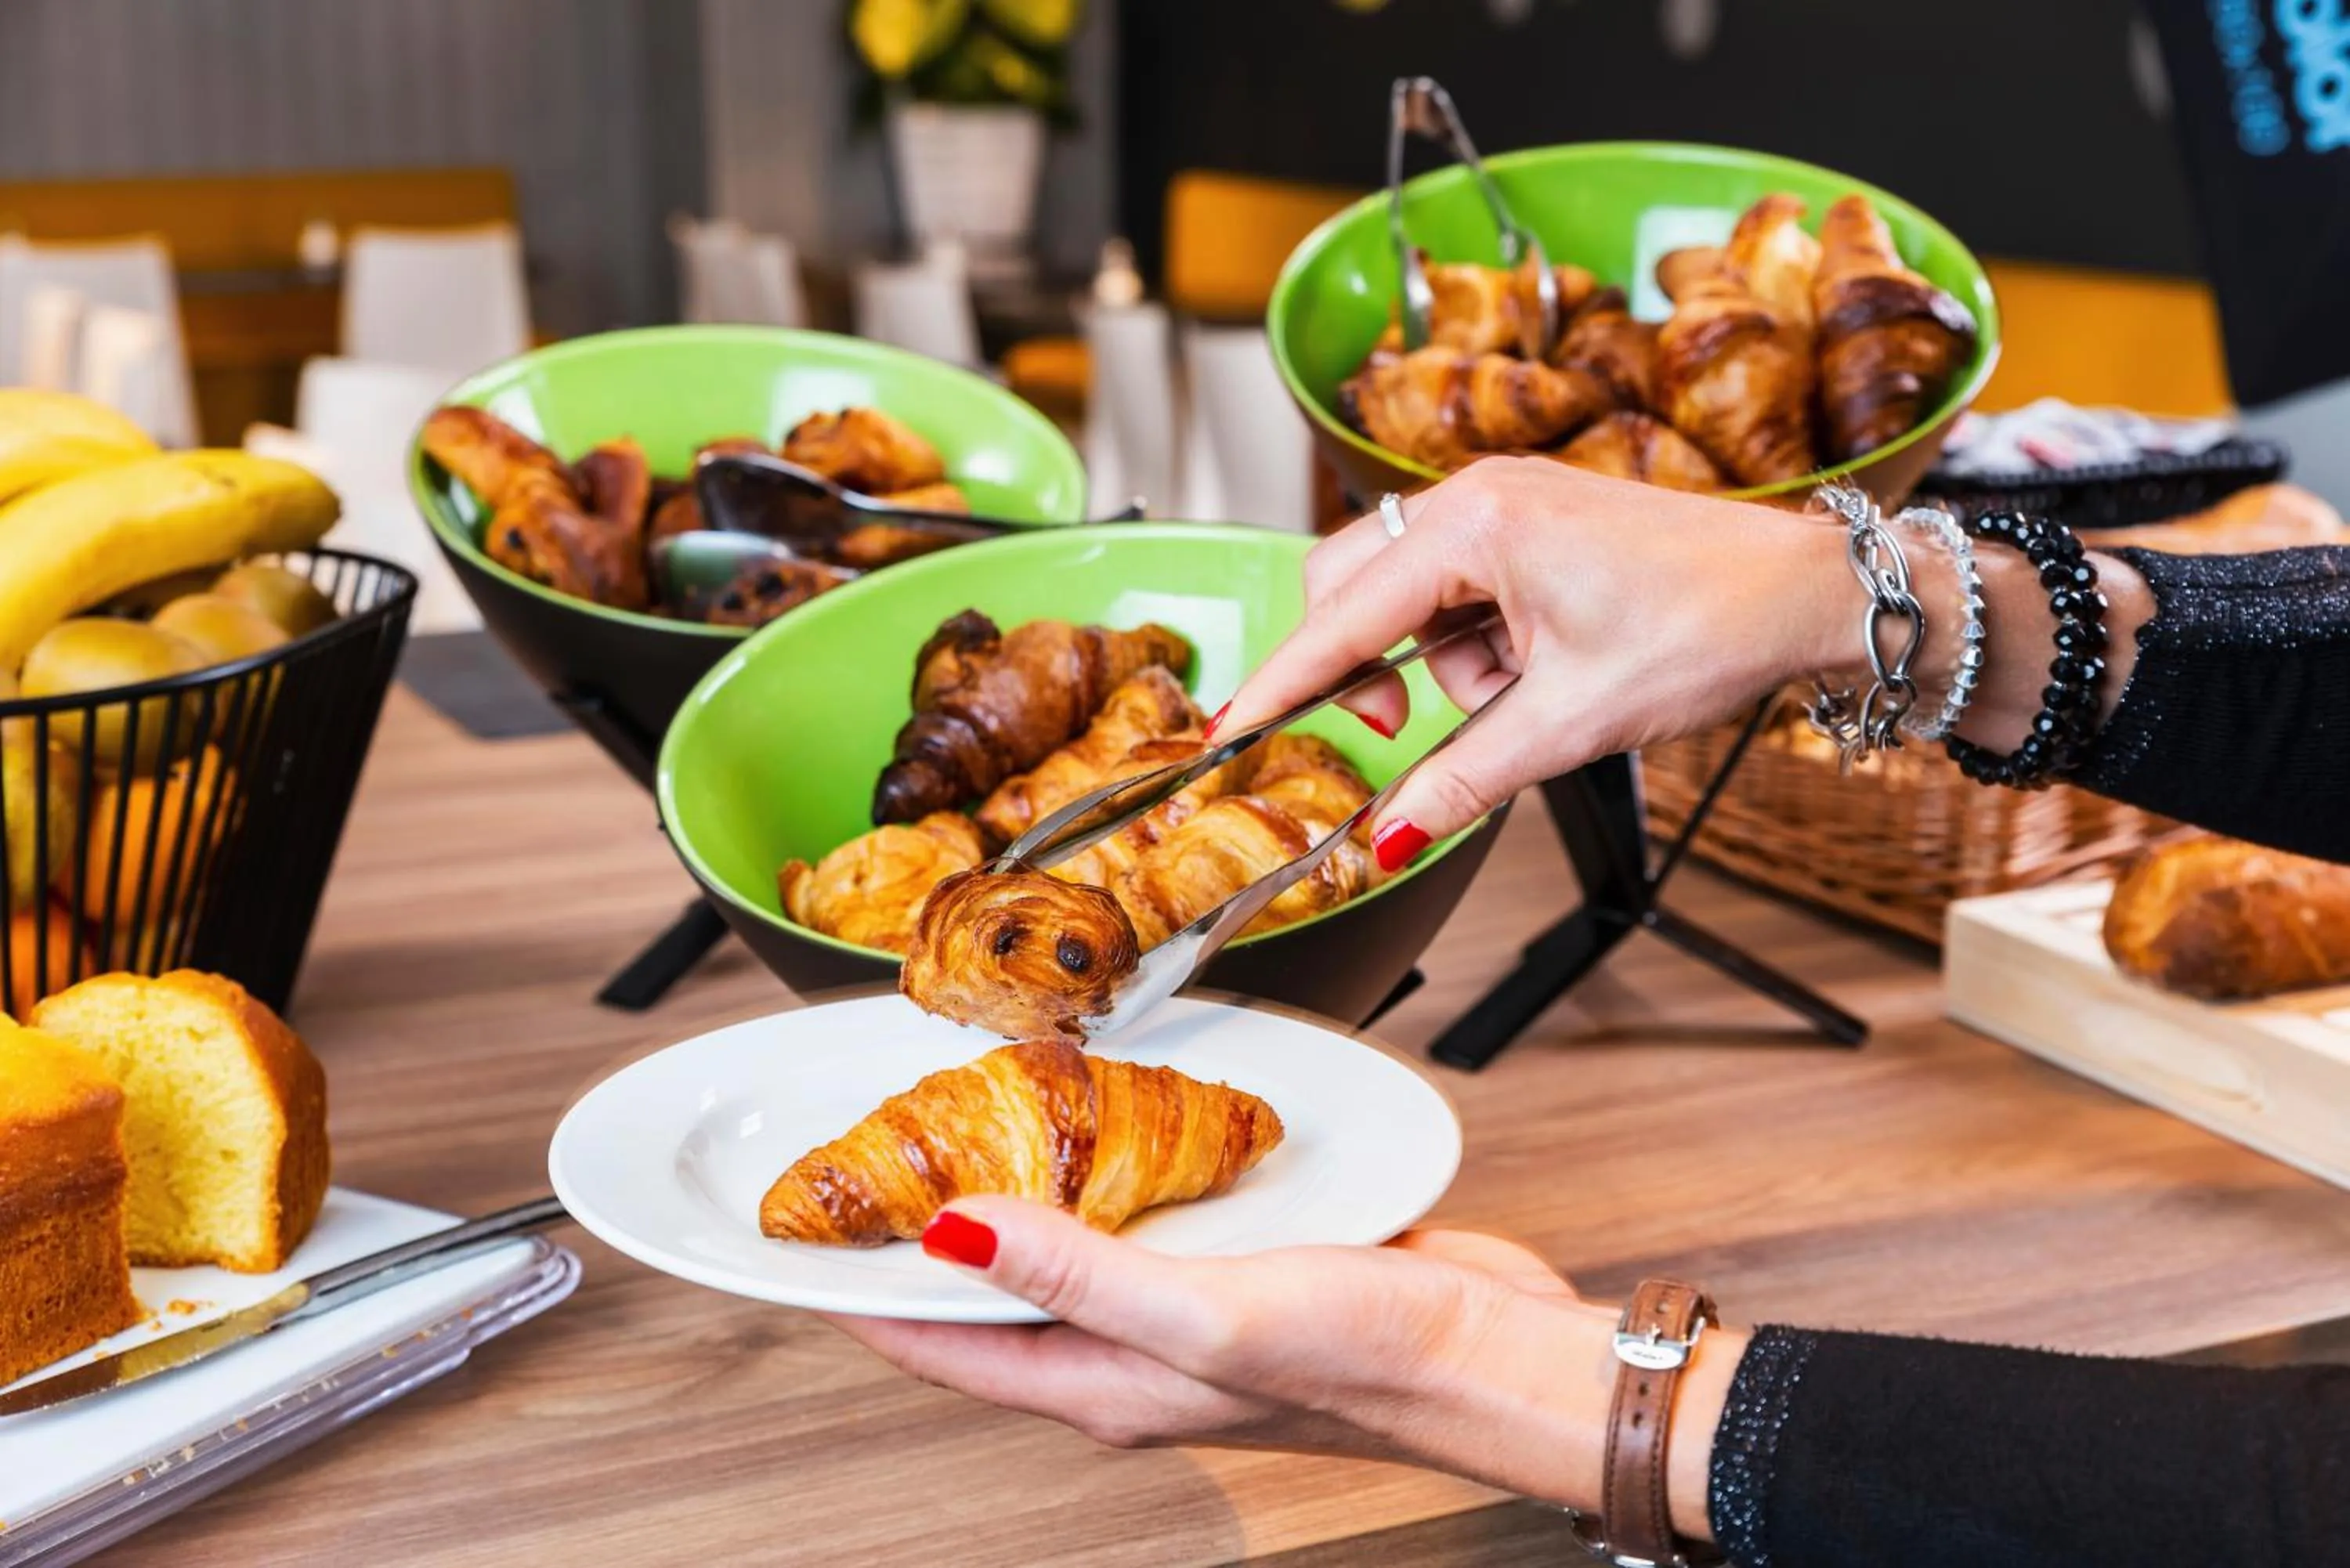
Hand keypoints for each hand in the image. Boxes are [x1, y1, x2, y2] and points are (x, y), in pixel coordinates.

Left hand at [821, 1197, 1740, 1540]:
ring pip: (1070, 1240)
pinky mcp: (1241, 1261)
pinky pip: (1147, 1211)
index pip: (939, 1341)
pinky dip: (1113, 1162)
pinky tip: (1110, 1113)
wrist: (1493, 1352)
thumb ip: (1074, 1271)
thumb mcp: (1201, 1314)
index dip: (861, 1290)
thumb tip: (949, 1227)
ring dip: (1020, 1183)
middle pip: (993, 1291)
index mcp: (1098, 1382)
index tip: (801, 1233)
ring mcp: (1184, 1304)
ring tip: (966, 1113)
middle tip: (879, 1146)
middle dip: (930, 1226)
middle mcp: (1128, 1349)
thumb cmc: (1365, 1357)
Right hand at [1215, 457, 2151, 867]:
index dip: (1278, 684)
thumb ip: (1461, 779)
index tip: (1224, 730)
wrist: (1804, 593)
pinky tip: (1538, 671)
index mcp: (1475, 527)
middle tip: (1401, 728)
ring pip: (1402, 600)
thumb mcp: (1570, 721)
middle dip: (1359, 670)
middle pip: (1348, 591)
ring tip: (1522, 696)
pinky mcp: (1525, 531)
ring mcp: (1501, 509)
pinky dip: (1474, 651)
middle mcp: (1475, 500)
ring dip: (1436, 665)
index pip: (1339, 618)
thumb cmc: (1707, 624)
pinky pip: (1453, 598)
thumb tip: (1389, 835)